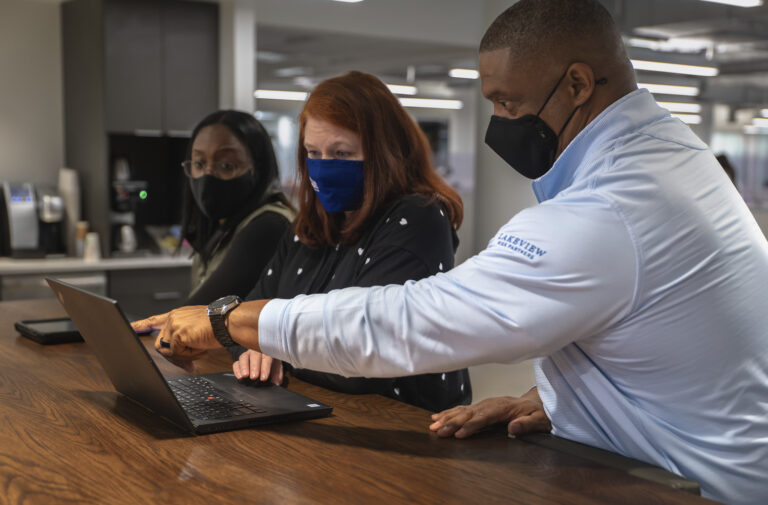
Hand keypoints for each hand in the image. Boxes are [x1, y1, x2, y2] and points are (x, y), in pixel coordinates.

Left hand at [131, 305, 219, 371]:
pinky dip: (190, 354)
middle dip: (177, 353)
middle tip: (196, 351)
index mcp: (177, 314)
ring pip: (168, 350)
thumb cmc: (219, 325)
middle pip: (162, 344)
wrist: (228, 322)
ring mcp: (174, 325)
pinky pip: (177, 353)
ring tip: (200, 345)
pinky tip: (200, 345)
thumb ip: (183, 338)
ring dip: (185, 353)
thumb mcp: (197, 330)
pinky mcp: (177, 334)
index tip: (130, 327)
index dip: (141, 325)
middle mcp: (173, 318)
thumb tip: (179, 357)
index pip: (154, 320)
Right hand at [232, 349, 283, 384]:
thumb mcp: (277, 369)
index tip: (264, 378)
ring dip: (244, 367)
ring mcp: (247, 355)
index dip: (265, 368)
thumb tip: (275, 383)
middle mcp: (257, 352)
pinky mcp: (240, 361)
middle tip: (254, 377)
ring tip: (245, 376)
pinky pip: (236, 363)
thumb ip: (277, 376)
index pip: (267, 358)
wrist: (267, 360)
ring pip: (244, 357)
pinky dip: (237, 370)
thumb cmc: (272, 365)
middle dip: (254, 366)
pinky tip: (239, 377)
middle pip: (254, 355)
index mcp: (268, 352)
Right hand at [429, 388, 550, 438]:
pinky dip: (448, 412)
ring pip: (462, 410)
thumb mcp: (540, 420)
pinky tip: (437, 417)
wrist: (537, 403)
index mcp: (503, 408)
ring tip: (432, 426)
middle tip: (438, 431)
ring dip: (446, 417)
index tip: (459, 434)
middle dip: (452, 422)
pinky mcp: (480, 407)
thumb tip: (513, 428)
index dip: (471, 426)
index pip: (484, 417)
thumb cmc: (538, 413)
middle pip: (468, 413)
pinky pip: (462, 409)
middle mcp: (490, 404)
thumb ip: (527, 424)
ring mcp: (484, 404)